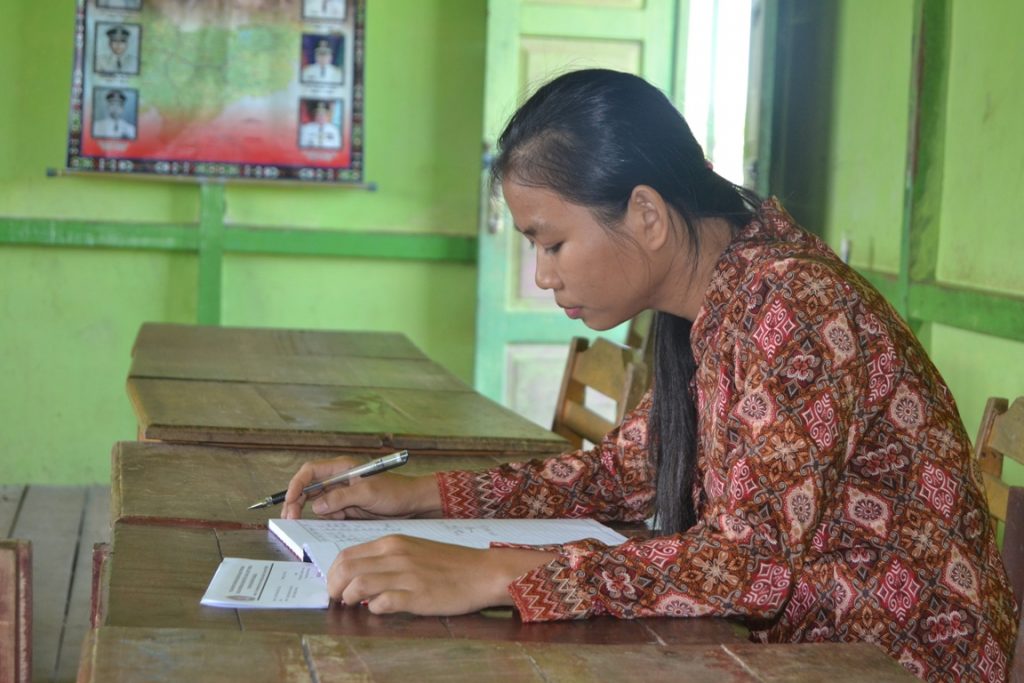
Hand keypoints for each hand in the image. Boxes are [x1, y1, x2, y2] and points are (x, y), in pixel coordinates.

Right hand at [282, 456, 441, 520]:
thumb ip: (341, 498)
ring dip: (311, 514)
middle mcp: (339, 480)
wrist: (413, 504)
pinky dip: (325, 521)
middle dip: (296, 502)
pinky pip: (329, 515)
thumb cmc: (395, 492)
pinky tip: (325, 525)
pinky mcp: (347, 509)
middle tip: (289, 518)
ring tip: (303, 524)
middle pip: (308, 489)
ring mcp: (342, 496)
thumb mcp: (368, 493)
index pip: (310, 472)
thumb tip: (316, 505)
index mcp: (342, 468)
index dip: (296, 484)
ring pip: (316, 504)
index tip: (289, 500)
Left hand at [327, 535, 556, 615]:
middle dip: (333, 587)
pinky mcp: (416, 597)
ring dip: (349, 599)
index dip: (333, 573)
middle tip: (337, 599)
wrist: (482, 572)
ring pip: (358, 586)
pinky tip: (379, 609)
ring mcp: (405, 576)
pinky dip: (373, 608)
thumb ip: (388, 558)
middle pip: (346, 570)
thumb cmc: (449, 563)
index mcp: (392, 543)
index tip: (334, 585)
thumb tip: (361, 574)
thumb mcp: (414, 549)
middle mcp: (395, 556)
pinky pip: (381, 603)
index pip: (347, 554)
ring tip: (353, 605)